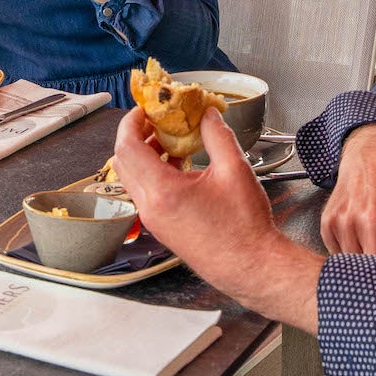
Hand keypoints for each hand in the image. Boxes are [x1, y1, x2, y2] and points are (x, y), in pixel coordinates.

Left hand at [113, 108, 319, 327]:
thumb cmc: (245, 226)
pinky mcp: (162, 228)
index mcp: (163, 192)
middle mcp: (151, 208)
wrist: (252, 267)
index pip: (128, 147)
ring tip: (171, 139)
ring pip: (132, 178)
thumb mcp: (235, 170)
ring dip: (144, 154)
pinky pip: (145, 193)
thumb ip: (217, 135)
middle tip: (157, 120)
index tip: (145, 109)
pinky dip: (153, 173)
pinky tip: (179, 164)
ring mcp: (154, 221)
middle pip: (123, 162)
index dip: (132, 122)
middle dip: (136, 135)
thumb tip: (207, 114)